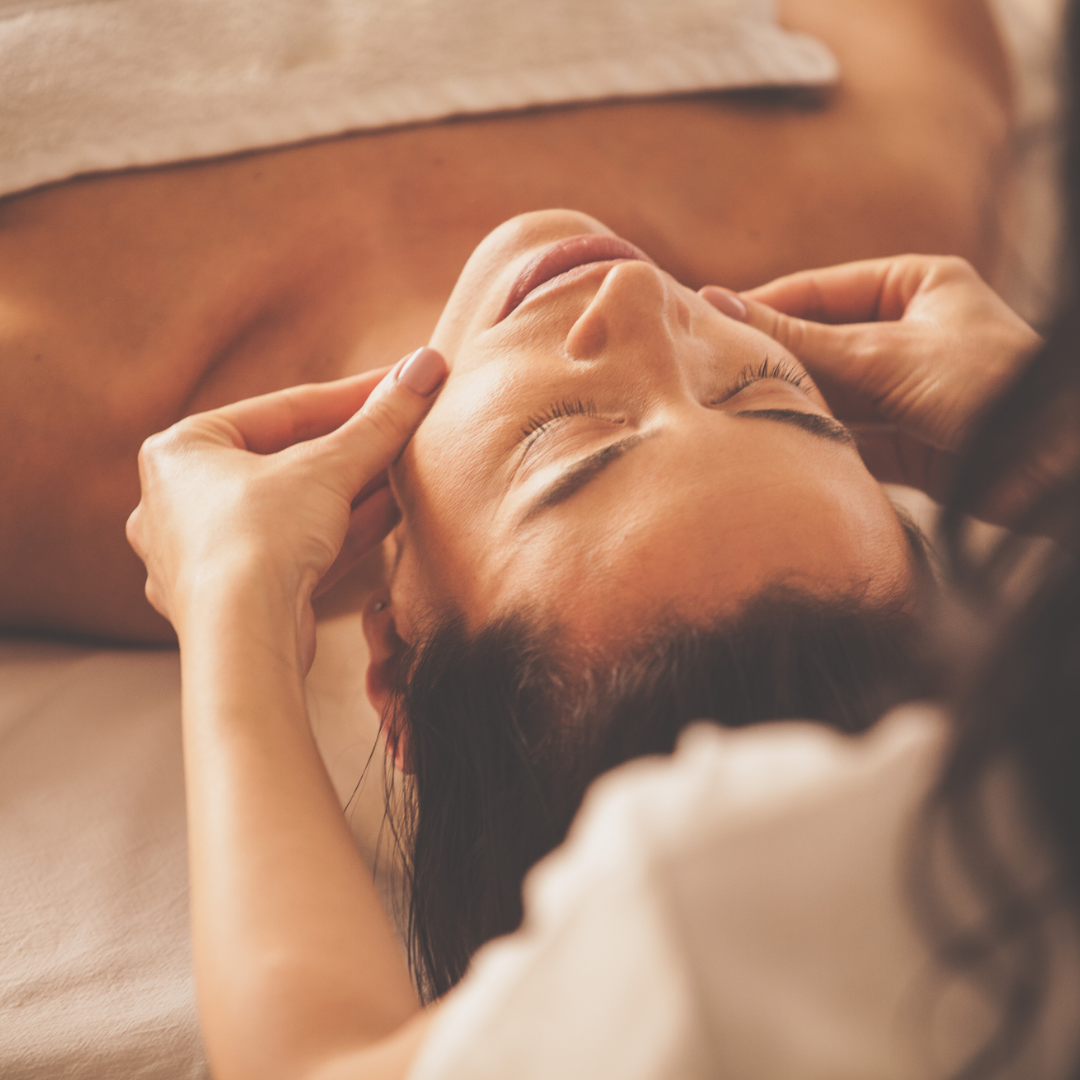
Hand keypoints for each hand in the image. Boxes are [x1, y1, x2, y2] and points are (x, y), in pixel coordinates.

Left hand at [126, 347, 445, 667]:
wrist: (243, 640)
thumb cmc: (260, 540)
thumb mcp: (329, 467)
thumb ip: (379, 420)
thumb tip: (426, 365)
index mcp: (179, 450)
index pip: (283, 411)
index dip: (353, 395)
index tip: (402, 382)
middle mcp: (179, 501)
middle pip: (288, 460)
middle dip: (355, 446)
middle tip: (407, 425)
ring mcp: (203, 554)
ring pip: (294, 509)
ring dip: (354, 489)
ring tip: (408, 468)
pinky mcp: (234, 599)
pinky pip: (294, 549)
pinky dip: (341, 531)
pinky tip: (391, 512)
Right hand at [701, 256, 1040, 500]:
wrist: (1053, 468)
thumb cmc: (991, 385)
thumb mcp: (886, 354)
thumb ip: (801, 340)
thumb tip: (719, 304)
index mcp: (912, 285)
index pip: (815, 292)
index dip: (760, 308)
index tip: (704, 323)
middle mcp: (904, 333)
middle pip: (816, 344)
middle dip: (771, 363)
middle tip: (708, 376)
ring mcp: (902, 390)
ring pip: (827, 392)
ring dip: (789, 405)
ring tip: (730, 414)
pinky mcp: (902, 443)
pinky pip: (843, 435)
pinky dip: (813, 440)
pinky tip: (772, 445)